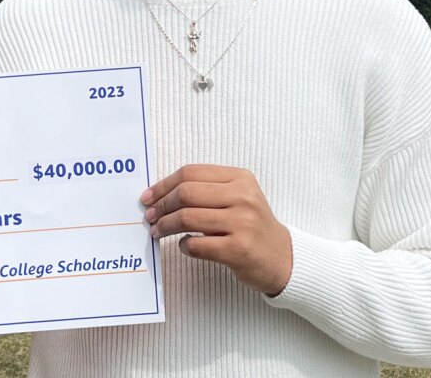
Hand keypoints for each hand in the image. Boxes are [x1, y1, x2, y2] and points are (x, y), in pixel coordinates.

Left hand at [141, 164, 292, 295]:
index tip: (148, 197)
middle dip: (161, 205)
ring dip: (165, 226)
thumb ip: (206, 190)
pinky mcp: (238, 250)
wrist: (282, 257)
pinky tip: (184, 245)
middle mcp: (243, 197)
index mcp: (240, 178)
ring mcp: (242, 223)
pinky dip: (183, 245)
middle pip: (186, 193)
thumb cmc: (251, 226)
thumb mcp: (238, 197)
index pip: (191, 173)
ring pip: (187, 218)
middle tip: (150, 216)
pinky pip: (196, 244)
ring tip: (158, 231)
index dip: (164, 184)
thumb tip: (160, 194)